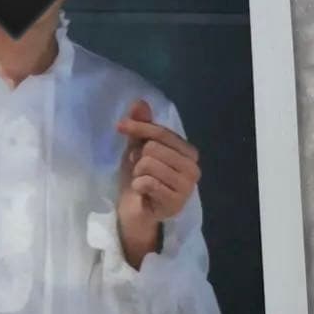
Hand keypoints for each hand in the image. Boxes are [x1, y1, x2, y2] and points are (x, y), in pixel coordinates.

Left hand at [115, 99, 200, 268]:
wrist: (135, 211)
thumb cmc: (139, 178)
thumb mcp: (137, 148)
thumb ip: (142, 126)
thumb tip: (140, 102)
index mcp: (188, 152)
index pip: (161, 132)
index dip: (138, 127)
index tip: (120, 126)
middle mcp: (193, 168)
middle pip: (153, 147)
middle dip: (138, 158)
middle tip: (139, 169)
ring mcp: (187, 187)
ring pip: (149, 164)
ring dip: (138, 173)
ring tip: (142, 181)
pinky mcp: (176, 203)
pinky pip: (147, 182)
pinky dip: (138, 186)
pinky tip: (144, 193)